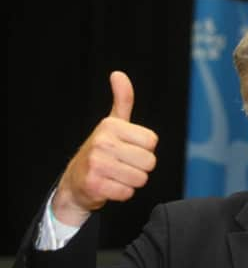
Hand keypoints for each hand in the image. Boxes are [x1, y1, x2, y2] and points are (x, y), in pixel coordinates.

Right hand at [52, 71, 158, 225]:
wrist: (75, 181)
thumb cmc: (101, 151)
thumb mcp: (112, 124)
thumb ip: (122, 100)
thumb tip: (119, 75)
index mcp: (111, 126)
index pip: (152, 142)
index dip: (144, 149)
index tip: (128, 149)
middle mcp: (103, 142)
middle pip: (149, 161)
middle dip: (140, 167)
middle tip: (122, 165)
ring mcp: (97, 164)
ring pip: (140, 178)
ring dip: (132, 181)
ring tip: (116, 175)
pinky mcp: (95, 185)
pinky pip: (128, 193)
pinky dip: (122, 193)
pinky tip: (110, 186)